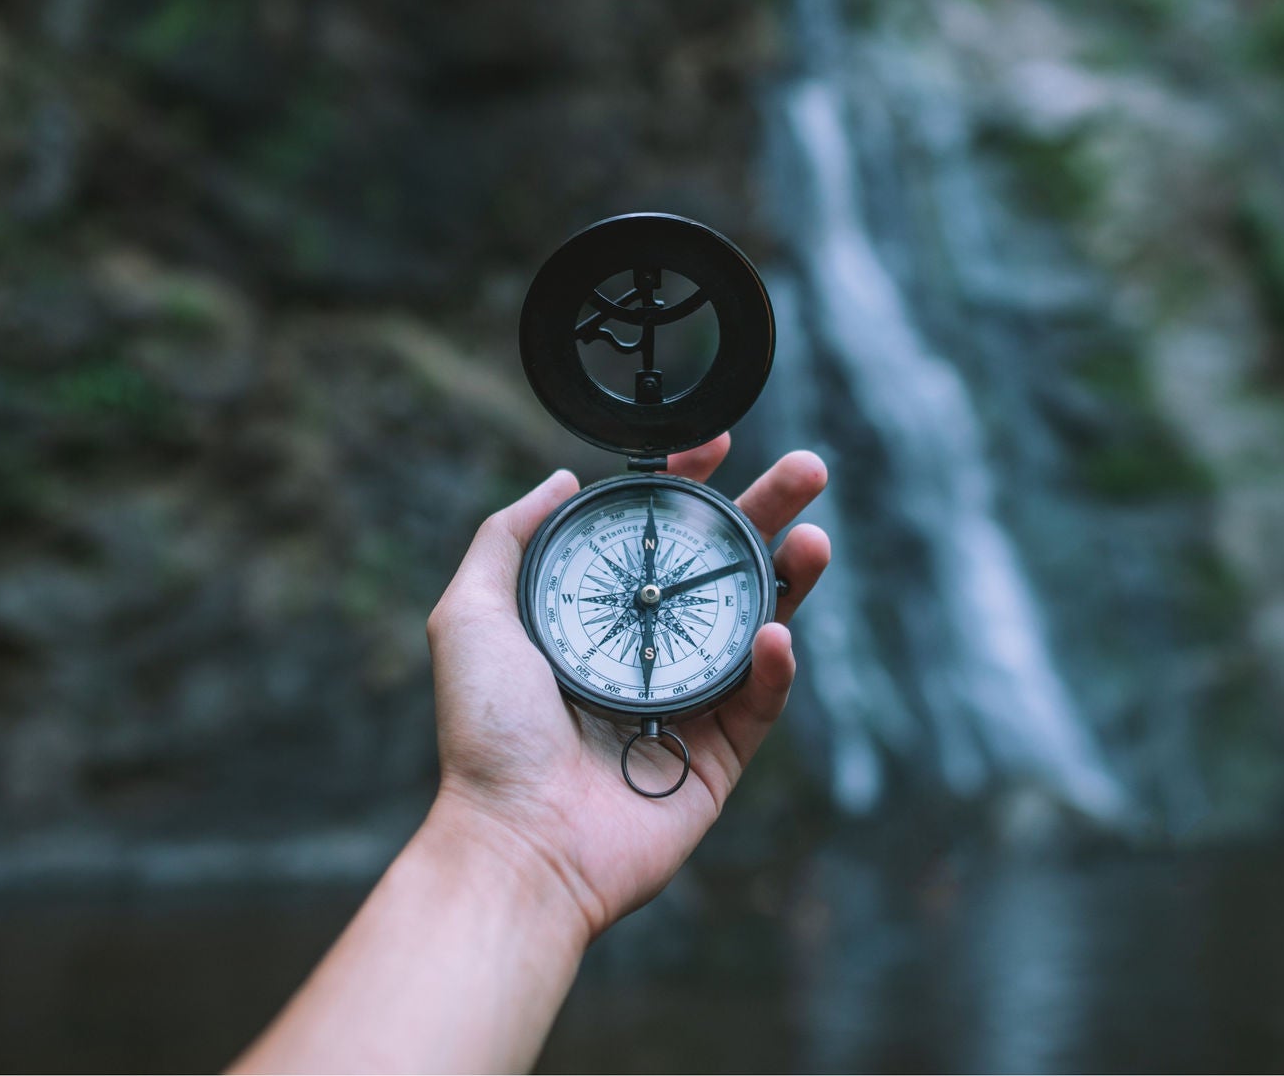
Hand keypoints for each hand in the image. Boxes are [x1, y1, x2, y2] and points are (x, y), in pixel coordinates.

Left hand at [426, 433, 829, 940]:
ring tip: (813, 541)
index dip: (689, 489)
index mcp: (595, 617)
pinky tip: (778, 634)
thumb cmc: (486, 733)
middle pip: (720, 569)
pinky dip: (775, 666)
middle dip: (766, 517)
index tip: (719, 443)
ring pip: (755, 627)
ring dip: (789, 579)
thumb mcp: (470, 613)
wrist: (516, 840)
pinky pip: (759, 702)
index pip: (655, 538)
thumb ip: (508, 538)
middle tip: (807, 472)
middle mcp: (645, 652)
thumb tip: (561, 479)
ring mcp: (686, 704)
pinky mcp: (716, 758)